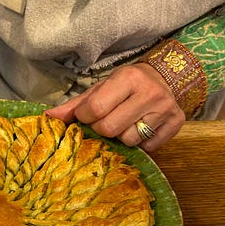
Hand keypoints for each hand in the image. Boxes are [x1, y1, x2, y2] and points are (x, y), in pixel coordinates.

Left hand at [46, 63, 185, 150]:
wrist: (164, 78)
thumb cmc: (125, 86)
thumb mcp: (101, 89)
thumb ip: (75, 105)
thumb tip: (48, 118)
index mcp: (128, 79)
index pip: (95, 109)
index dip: (86, 118)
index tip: (88, 115)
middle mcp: (149, 93)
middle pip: (110, 129)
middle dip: (102, 129)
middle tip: (106, 121)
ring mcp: (165, 110)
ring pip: (129, 141)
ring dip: (121, 137)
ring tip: (125, 124)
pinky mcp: (176, 124)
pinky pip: (148, 148)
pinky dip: (140, 144)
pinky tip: (140, 129)